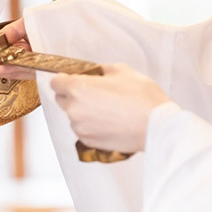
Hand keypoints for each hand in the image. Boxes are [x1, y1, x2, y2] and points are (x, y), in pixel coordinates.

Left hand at [51, 63, 170, 153]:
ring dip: (83, 111)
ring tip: (107, 109)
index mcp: (78, 88)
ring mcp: (79, 128)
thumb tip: (94, 72)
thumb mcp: (122, 71)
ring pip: (73, 116)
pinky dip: (90, 125)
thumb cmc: (141, 98)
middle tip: (94, 92)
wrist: (155, 126)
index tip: (74, 78)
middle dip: (73, 94)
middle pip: (62, 99)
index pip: (55, 82)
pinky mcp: (88, 141)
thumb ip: (101, 70)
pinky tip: (109, 121)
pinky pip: (82, 129)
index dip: (64, 79)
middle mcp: (74, 109)